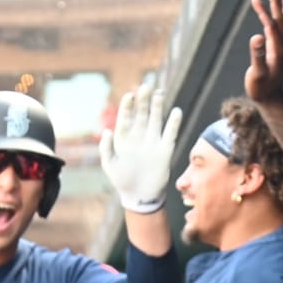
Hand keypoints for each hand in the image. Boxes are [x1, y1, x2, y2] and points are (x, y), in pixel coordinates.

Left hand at [98, 80, 182, 208]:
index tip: (129, 95)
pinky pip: (170, 133)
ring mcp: (153, 141)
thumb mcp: (109, 165)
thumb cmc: (122, 180)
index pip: (125, 117)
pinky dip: (174, 122)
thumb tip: (106, 131)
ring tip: (159, 94)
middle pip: (142, 114)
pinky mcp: (165, 149)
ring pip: (156, 119)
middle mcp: (139, 136)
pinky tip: (176, 111)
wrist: (140, 196)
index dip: (127, 106)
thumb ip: (106, 148)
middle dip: (143, 101)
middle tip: (146, 87)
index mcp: (123, 138)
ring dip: (158, 107)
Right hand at [245, 0, 282, 103]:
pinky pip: (281, 29)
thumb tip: (256, 37)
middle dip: (277, 2)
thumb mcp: (257, 74)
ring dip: (281, 6)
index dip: (264, 13)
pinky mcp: (279, 50)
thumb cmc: (262, 89)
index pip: (272, 26)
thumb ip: (257, 55)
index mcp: (278, 50)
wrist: (272, 101)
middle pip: (282, 19)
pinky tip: (273, 13)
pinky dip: (279, 18)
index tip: (257, 0)